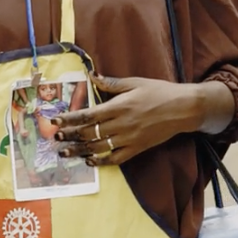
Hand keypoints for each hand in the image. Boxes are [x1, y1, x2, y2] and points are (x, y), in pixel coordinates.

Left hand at [53, 76, 216, 166]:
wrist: (183, 109)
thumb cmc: (159, 92)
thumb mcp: (135, 82)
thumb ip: (111, 84)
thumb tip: (91, 76)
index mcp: (119, 106)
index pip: (88, 114)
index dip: (70, 119)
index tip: (56, 121)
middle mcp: (121, 124)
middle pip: (90, 133)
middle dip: (70, 136)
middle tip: (55, 138)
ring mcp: (129, 139)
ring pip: (99, 148)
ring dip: (80, 150)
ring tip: (65, 153)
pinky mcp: (137, 148)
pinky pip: (115, 158)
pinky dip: (101, 161)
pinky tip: (89, 160)